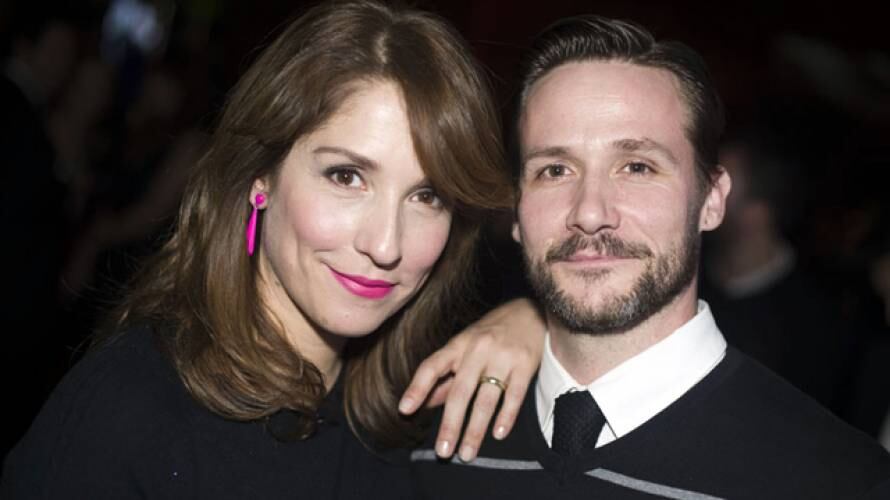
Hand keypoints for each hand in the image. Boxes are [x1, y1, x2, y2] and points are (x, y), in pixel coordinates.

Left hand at [399, 297, 544, 461]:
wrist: (530, 311)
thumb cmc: (492, 332)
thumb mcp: (465, 346)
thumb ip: (447, 376)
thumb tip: (425, 403)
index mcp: (458, 344)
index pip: (433, 366)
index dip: (417, 387)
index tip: (405, 410)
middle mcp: (478, 350)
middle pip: (461, 391)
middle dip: (450, 424)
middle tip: (442, 451)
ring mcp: (503, 357)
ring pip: (486, 399)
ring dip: (475, 429)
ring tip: (467, 453)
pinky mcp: (526, 365)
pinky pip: (514, 396)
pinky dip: (506, 417)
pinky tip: (497, 434)